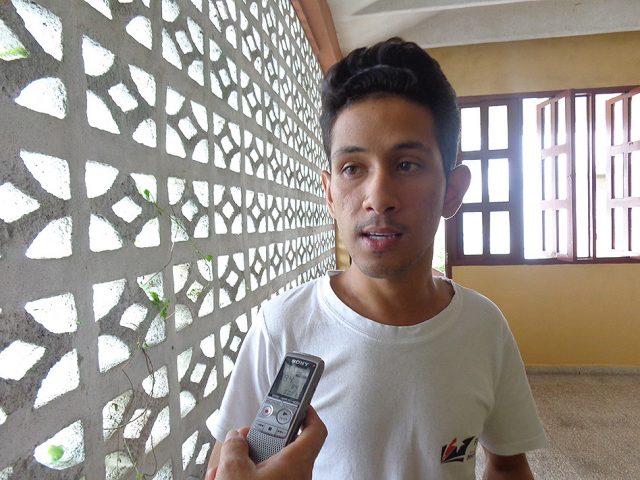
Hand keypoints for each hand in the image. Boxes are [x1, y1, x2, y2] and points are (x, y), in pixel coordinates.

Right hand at [206, 406, 326, 479]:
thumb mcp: (232, 470)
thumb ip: (235, 446)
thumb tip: (237, 437)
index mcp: (296, 463)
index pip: (316, 430)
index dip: (309, 412)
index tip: (299, 402)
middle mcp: (297, 477)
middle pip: (281, 448)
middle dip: (255, 443)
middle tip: (239, 442)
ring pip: (265, 469)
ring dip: (241, 466)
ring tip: (219, 472)